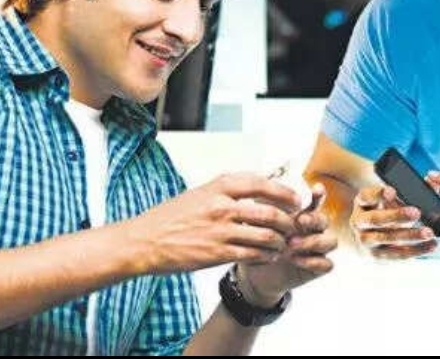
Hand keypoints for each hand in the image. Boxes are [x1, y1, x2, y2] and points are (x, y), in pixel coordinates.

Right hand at [128, 173, 300, 274]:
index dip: (284, 192)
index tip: (295, 199)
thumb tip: (260, 183)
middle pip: (270, 212)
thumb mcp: (201, 192)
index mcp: (219, 187)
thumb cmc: (171, 217)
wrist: (143, 241)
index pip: (262, 184)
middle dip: (288, 221)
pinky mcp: (216, 253)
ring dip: (280, 241)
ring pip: (265, 236)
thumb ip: (229, 189)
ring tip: (283, 244)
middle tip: (294, 225)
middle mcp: (222, 206)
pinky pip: (252, 255)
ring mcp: (220, 231)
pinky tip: (268, 256)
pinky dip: (265, 256)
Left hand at [239, 184, 339, 305]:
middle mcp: (313, 231)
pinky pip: (327, 264)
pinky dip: (314, 261)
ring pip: (331, 241)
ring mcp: (317, 249)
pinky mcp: (317, 268)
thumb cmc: (260, 243)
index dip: (319, 195)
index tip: (316, 189)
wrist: (257, 271)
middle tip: (299, 221)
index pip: (316, 203)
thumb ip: (262, 210)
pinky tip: (296, 260)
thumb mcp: (258, 224)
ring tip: (292, 244)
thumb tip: (257, 193)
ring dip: (314, 241)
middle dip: (314, 219)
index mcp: (302, 216)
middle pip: (325, 220)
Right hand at [349, 185, 435, 259]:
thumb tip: (432, 184)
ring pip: (386, 239)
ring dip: (409, 236)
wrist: (365, 237)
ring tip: (429, 232)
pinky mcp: (376, 256)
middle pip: (375, 219)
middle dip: (396, 216)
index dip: (378, 194)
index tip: (392, 191)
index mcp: (362, 203)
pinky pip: (397, 255)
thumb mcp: (385, 199)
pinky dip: (416, 250)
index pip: (366, 196)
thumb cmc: (381, 211)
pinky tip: (431, 245)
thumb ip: (403, 192)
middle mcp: (359, 222)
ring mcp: (366, 241)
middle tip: (417, 212)